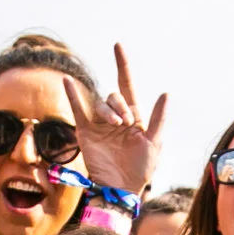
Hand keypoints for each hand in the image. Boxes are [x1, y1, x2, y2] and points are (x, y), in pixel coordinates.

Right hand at [64, 43, 166, 194]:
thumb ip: (158, 118)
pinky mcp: (86, 132)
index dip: (123, 65)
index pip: (127, 85)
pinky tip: (68, 81)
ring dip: (108, 110)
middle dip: (121, 106)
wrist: (121, 189)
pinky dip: (73, 94)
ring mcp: (99, 124)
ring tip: (115, 125)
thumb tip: (166, 93)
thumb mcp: (154, 143)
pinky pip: (78, 109)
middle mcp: (115, 116)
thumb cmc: (141, 168)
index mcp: (134, 116)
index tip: (117, 46)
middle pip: (115, 96)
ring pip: (100, 104)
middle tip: (125, 123)